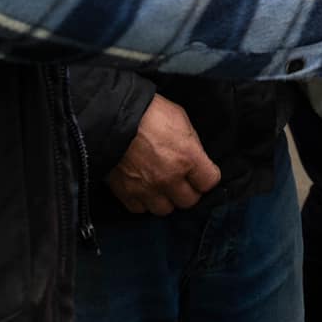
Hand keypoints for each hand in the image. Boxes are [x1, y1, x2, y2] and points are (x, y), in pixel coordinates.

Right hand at [104, 94, 221, 215]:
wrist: (111, 117)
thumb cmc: (148, 112)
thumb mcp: (180, 118)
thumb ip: (191, 144)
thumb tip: (195, 158)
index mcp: (187, 158)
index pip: (210, 182)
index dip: (206, 176)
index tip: (201, 172)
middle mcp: (169, 178)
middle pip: (189, 201)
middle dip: (188, 190)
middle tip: (182, 179)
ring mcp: (147, 189)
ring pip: (165, 210)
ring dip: (166, 199)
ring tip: (162, 186)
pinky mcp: (126, 193)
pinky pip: (140, 209)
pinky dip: (143, 201)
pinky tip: (143, 188)